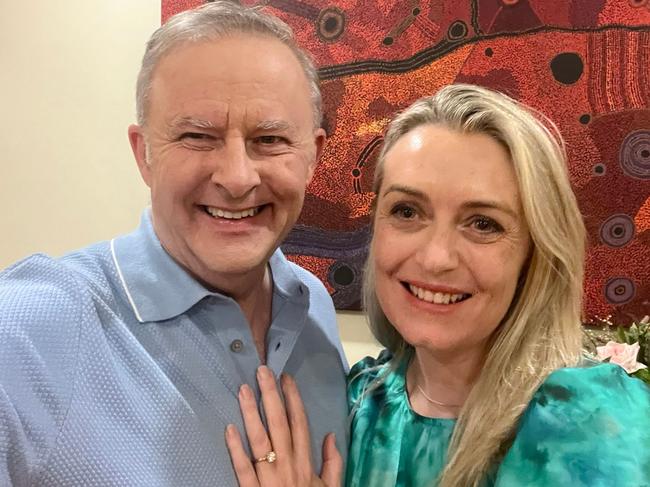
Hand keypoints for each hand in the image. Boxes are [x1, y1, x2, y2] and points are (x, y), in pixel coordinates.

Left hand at [225, 365, 341, 486]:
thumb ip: (333, 464)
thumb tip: (330, 436)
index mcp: (306, 463)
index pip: (299, 424)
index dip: (293, 399)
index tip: (286, 377)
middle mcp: (287, 465)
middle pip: (278, 424)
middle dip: (270, 396)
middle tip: (262, 371)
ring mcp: (268, 478)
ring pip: (259, 440)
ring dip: (250, 413)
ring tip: (243, 390)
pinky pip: (242, 468)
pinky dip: (235, 448)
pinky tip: (228, 428)